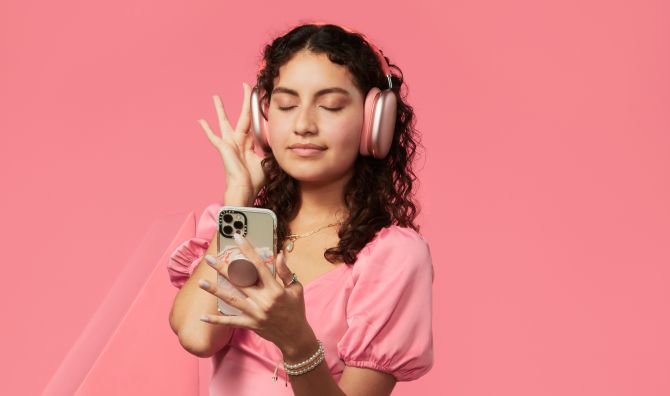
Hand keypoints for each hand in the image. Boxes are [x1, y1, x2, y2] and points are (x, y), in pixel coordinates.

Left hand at [197, 234, 315, 354]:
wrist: (295, 336)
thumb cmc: (296, 309)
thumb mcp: (295, 288)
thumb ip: (285, 272)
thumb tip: (279, 255)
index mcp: (275, 289)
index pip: (259, 265)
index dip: (248, 250)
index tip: (238, 237)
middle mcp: (263, 300)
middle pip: (239, 280)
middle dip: (223, 268)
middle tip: (209, 258)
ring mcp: (255, 313)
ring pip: (231, 299)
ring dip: (215, 291)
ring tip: (201, 282)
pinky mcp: (250, 324)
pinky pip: (230, 322)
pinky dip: (216, 320)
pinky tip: (202, 316)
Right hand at [198, 83, 266, 204]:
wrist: (245, 190)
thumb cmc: (254, 181)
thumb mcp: (267, 162)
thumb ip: (269, 152)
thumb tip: (278, 146)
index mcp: (248, 144)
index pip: (253, 123)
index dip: (256, 111)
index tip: (259, 98)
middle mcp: (238, 141)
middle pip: (242, 116)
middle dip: (244, 101)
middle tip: (245, 86)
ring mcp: (229, 144)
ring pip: (224, 122)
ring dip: (221, 109)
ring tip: (215, 96)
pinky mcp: (223, 148)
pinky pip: (213, 137)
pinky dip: (207, 129)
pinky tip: (200, 121)